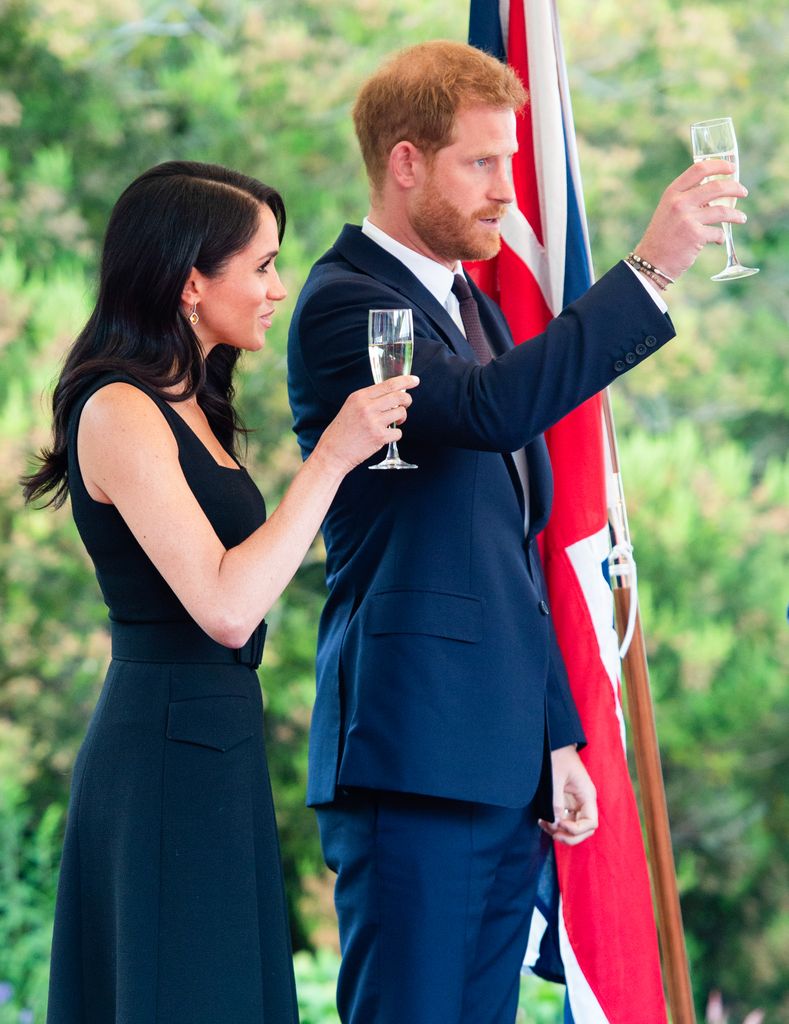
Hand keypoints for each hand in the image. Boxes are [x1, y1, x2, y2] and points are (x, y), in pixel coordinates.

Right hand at [316, 374, 418, 473]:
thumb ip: (368, 399)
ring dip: (401, 418)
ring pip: (401, 413)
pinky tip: (385, 436)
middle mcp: (367, 407)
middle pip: (399, 396)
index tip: (415, 380)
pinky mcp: (379, 437)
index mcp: (360, 397)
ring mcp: (374, 422)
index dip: (406, 380)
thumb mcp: (351, 407)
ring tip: (393, 422)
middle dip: (407, 400)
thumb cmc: (341, 431)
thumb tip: (391, 394)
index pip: (389, 384)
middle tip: (405, 404)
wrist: (333, 452)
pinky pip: (398, 432)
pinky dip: (395, 435)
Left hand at [538, 745, 597, 846]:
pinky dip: (555, 824)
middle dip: (570, 836)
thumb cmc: (557, 755)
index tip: (560, 823)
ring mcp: (575, 802)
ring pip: (574, 826)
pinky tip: (543, 820)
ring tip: (544, 825)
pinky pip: (564, 819)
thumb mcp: (555, 778)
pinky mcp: (565, 801)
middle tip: (553, 834)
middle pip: (584, 829)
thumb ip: (555, 801)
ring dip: (561, 832)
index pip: (591, 823)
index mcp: (587, 794)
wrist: (553, 742)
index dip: (577, 829)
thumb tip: (555, 823)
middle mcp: (584, 800)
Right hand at [635, 160, 748, 280]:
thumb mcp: (668, 210)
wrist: (651, 262)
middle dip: (735, 188)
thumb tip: (715, 192)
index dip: (719, 165)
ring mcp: (687, 219)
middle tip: (743, 192)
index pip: (699, 169)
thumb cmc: (662, 236)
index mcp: (672, 193)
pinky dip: (721, 237)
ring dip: (736, 215)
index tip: (731, 168)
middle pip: (716, 187)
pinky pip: (718, 233)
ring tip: (741, 218)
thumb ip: (686, 198)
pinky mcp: (695, 235)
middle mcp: (679, 202)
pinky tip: (719, 240)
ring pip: (722, 210)